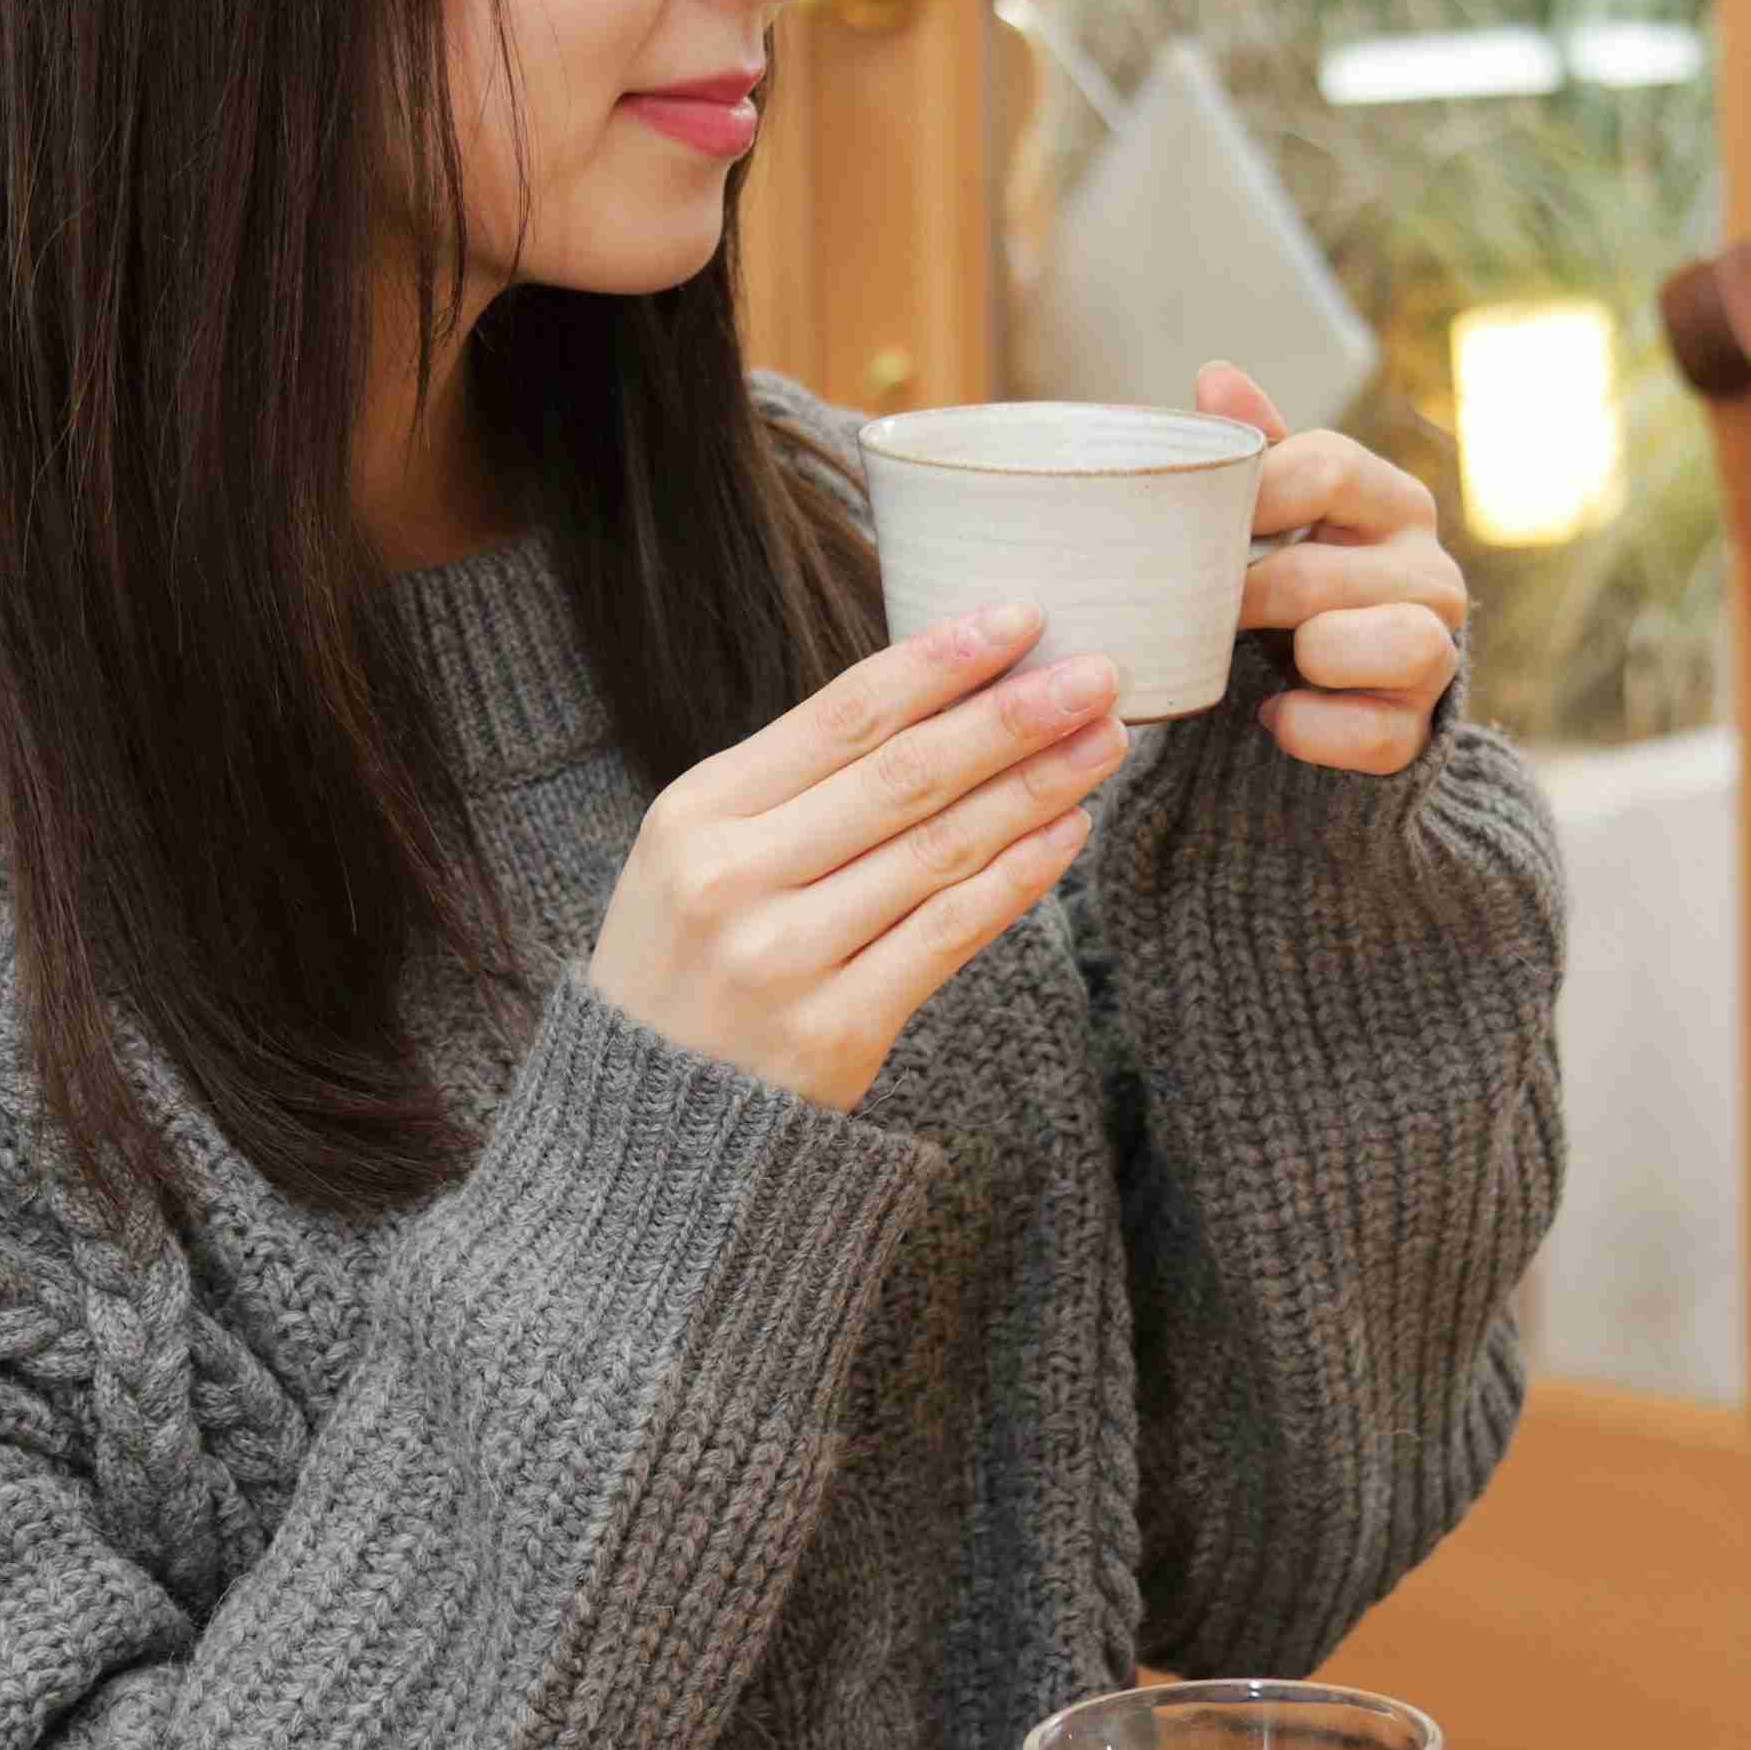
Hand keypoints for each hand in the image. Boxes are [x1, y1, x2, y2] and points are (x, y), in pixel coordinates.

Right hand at [589, 610, 1129, 1112]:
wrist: (648, 1130)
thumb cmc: (688, 966)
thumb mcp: (697, 855)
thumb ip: (796, 786)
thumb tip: (946, 700)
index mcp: (696, 812)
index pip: (843, 714)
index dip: (942, 662)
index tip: (1021, 620)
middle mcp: (735, 877)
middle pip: (905, 774)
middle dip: (1013, 715)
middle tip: (1098, 673)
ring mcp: (785, 957)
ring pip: (941, 849)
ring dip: (1036, 788)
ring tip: (1102, 743)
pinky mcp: (835, 1031)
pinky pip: (949, 935)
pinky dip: (1017, 880)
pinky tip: (1068, 835)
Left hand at [1199, 361, 1468, 776]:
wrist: (1349, 689)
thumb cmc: (1303, 576)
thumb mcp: (1284, 509)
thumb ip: (1257, 449)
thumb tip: (1215, 377)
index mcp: (1394, 501)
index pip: (1323, 468)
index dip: (1248, 496)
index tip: (1190, 525)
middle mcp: (1431, 571)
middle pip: (1313, 574)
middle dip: (1241, 599)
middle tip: (1197, 609)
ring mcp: (1435, 651)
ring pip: (1365, 647)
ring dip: (1297, 656)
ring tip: (1262, 657)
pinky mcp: (1418, 728)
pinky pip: (1364, 732)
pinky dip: (1308, 727)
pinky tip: (1278, 713)